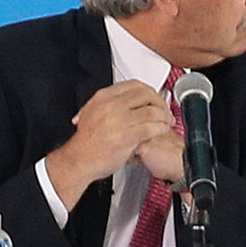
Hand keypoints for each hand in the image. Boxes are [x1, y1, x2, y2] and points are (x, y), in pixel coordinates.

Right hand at [43, 81, 175, 207]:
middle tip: (165, 110)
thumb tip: (127, 98)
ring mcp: (119, 121)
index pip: (134, 84)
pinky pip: (152, 127)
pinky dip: (161, 128)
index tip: (155, 98)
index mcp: (103, 98)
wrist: (78, 161)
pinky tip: (162, 130)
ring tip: (167, 122)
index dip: (150, 91)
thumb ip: (109, 103)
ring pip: (152, 111)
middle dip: (160, 102)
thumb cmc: (86, 142)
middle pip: (146, 95)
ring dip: (164, 116)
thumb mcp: (91, 113)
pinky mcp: (126, 136)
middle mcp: (111, 106)